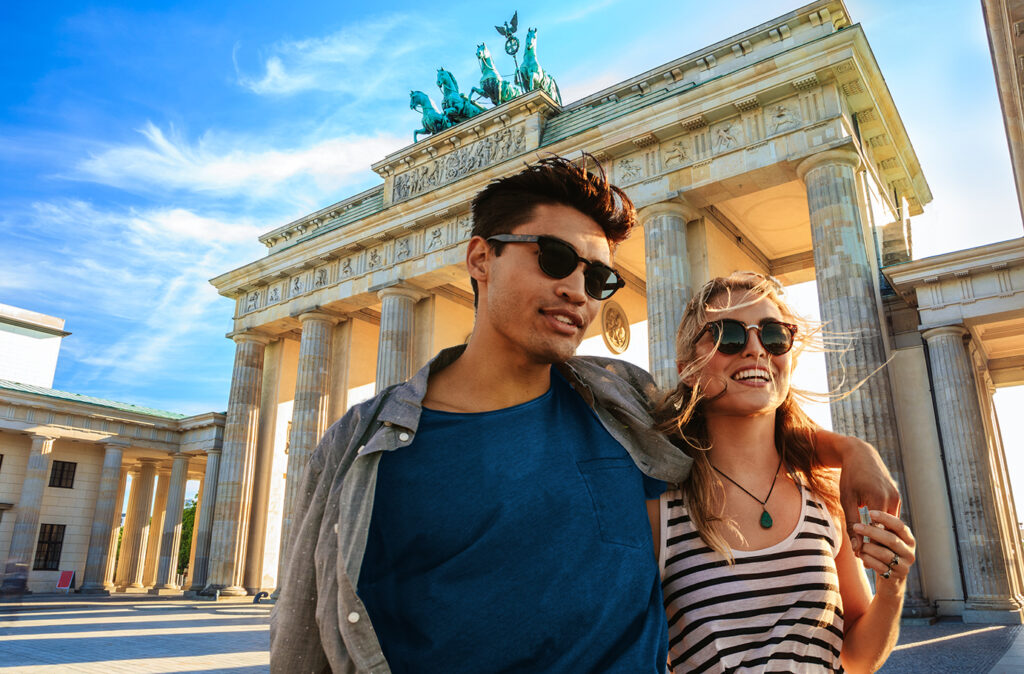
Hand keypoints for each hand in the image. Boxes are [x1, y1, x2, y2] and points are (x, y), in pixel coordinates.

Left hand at [837, 436, 899, 554]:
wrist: (860, 454)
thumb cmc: (849, 476)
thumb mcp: (846, 499)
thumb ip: (852, 523)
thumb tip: (857, 547)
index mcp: (878, 499)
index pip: (877, 531)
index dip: (870, 545)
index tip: (860, 555)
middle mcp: (892, 498)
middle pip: (887, 529)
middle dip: (876, 542)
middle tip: (863, 553)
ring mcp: (897, 497)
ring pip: (890, 524)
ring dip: (880, 534)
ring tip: (866, 544)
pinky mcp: (897, 496)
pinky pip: (891, 516)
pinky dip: (883, 525)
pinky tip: (872, 531)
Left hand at [852, 511, 915, 596]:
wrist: (891, 580)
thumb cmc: (883, 552)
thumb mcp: (884, 540)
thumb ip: (879, 530)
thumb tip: (862, 517)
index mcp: (908, 539)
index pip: (899, 525)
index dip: (885, 518)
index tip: (870, 512)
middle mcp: (909, 552)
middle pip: (891, 539)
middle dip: (872, 532)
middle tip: (857, 526)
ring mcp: (904, 565)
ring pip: (885, 554)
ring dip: (868, 548)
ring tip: (858, 546)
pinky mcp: (896, 577)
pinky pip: (880, 567)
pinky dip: (868, 560)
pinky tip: (861, 555)